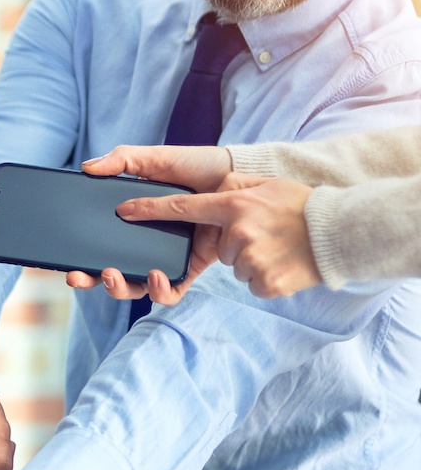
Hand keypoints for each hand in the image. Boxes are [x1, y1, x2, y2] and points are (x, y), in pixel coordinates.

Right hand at [67, 144, 237, 303]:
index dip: (80, 261)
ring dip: (121, 288)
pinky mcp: (190, 267)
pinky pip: (172, 291)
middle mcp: (145, 245)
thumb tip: (88, 168)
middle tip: (79, 276)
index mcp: (131, 222)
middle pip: (112, 273)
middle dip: (91, 281)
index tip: (66, 266)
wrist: (236, 174)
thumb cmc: (196, 165)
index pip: (98, 247)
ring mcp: (166, 258)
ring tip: (114, 275)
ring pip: (137, 287)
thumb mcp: (156, 159)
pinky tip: (156, 276)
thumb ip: (122, 161)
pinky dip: (161, 291)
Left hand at [113, 173, 319, 298]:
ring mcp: (250, 260)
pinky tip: (285, 262)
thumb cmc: (304, 206)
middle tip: (256, 237)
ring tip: (279, 247)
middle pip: (217, 248)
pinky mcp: (264, 284)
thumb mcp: (266, 186)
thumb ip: (233, 187)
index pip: (182, 207)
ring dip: (251, 260)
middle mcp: (237, 234)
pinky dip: (266, 276)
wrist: (344, 232)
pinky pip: (252, 283)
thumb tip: (209, 191)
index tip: (125, 211)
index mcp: (234, 206)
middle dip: (229, 247)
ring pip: (234, 266)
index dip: (150, 209)